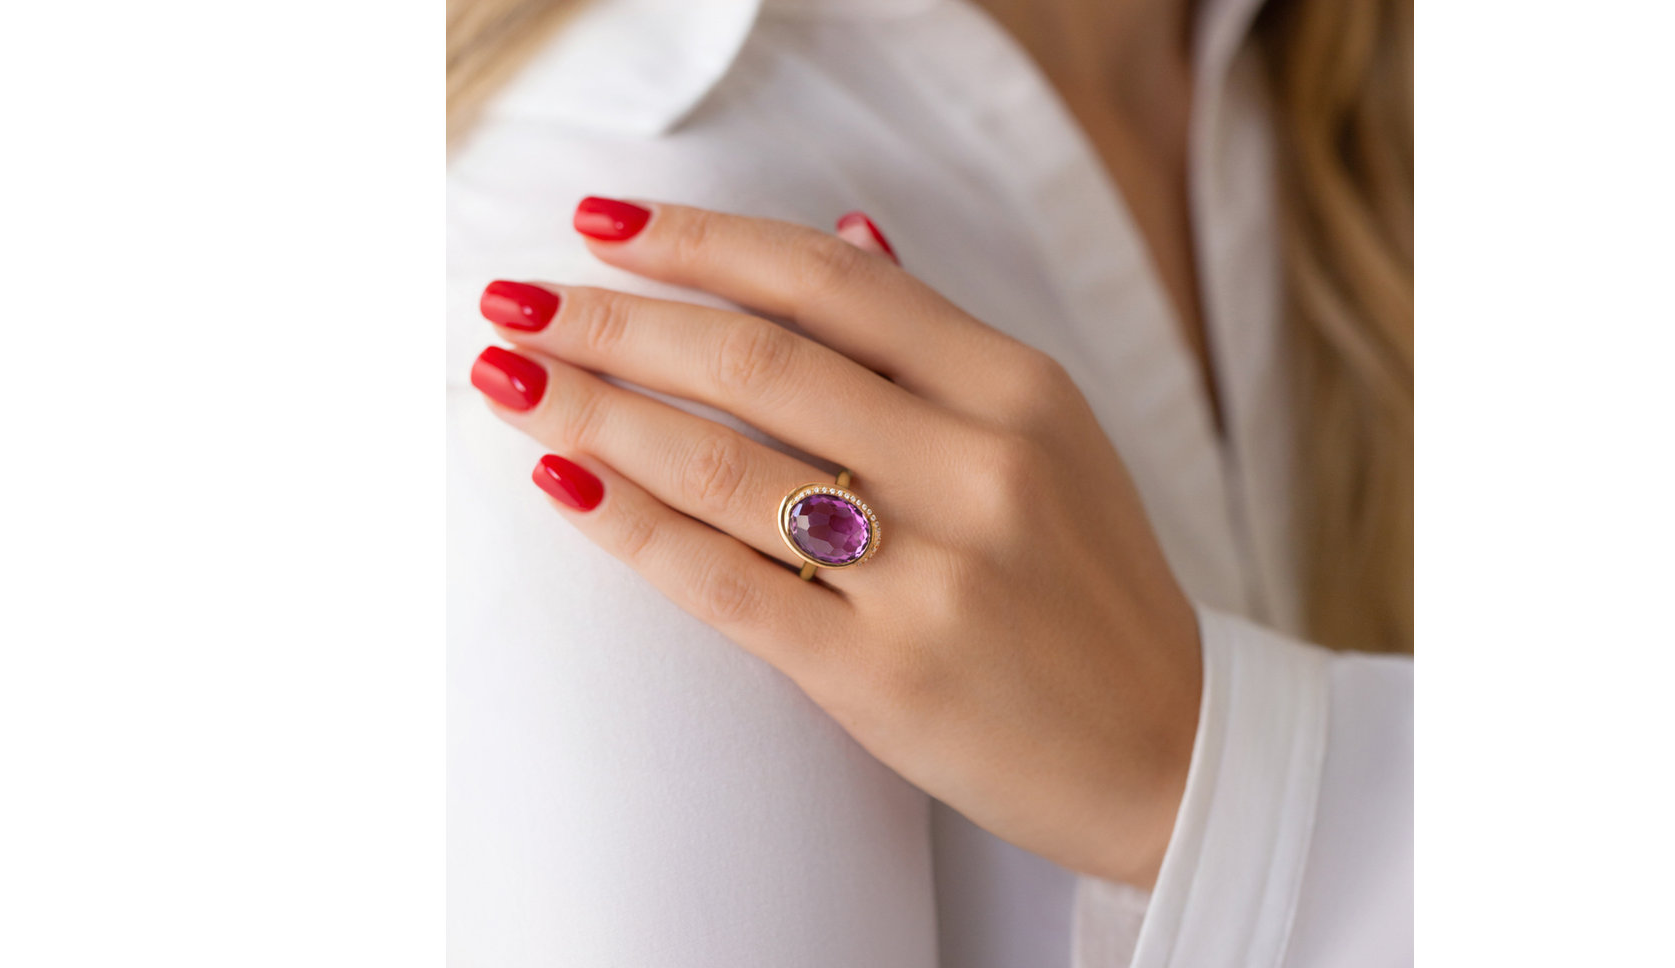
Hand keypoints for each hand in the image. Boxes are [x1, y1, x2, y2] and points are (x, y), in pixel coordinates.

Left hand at [470, 199, 1200, 887]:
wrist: (1165, 750)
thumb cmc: (1091, 586)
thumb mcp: (1053, 436)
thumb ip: (939, 340)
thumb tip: (843, 226)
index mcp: (1018, 389)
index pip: (828, 279)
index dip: (699, 240)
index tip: (602, 224)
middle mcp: (976, 466)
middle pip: (754, 358)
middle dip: (613, 319)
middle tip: (517, 299)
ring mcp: (930, 574)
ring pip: (722, 462)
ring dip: (593, 409)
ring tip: (508, 375)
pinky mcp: (881, 675)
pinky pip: (724, 583)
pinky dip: (629, 525)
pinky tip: (561, 481)